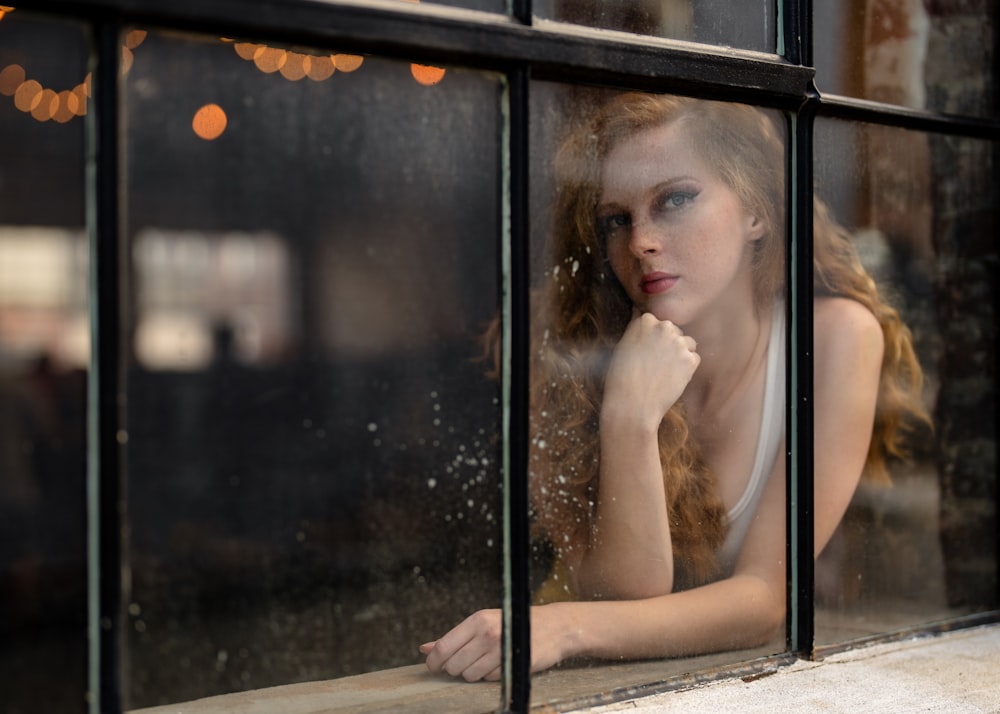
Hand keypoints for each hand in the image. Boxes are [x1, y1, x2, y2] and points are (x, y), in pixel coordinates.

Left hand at [420, 605, 573, 681]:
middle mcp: (487, 634)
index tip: (433, 667)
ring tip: (486, 660)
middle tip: (466, 661)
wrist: (552, 627)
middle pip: (455, 665)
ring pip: (470, 676)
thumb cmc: (512, 623)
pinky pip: (489, 680)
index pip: (444, 647)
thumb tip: (424, 649)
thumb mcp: (482, 623)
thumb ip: (453, 637)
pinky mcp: (513, 665)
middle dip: (456, 668)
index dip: (434, 661)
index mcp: (477, 620)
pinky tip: (500, 663)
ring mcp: (501, 651)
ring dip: (474, 673)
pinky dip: (491, 676)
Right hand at [603, 310, 699, 428]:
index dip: (653, 337)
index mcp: (644, 321)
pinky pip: (694, 358)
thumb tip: (638, 311)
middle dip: (668, 343)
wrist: (632, 404)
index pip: (656, 321)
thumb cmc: (621, 378)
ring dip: (680, 354)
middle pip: (674, 330)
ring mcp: (679, 343)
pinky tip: (672, 378)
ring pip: (687, 343)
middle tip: (656, 364)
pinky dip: (687, 368)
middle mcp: (663, 327)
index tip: (647, 351)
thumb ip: (636, 329)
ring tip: (665, 371)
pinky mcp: (690, 359)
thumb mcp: (622, 346)